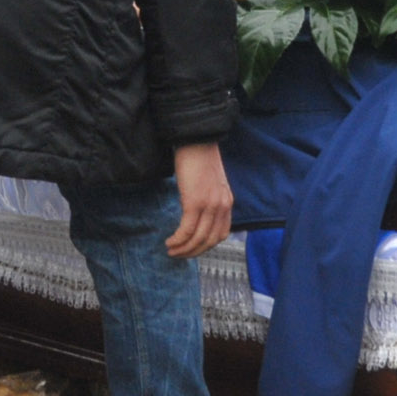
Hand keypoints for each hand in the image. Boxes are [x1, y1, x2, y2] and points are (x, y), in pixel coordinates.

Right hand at [166, 142, 233, 257]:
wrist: (196, 140)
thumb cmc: (200, 156)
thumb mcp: (211, 181)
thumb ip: (209, 197)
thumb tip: (196, 211)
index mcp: (226, 202)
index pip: (221, 234)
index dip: (206, 246)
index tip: (192, 248)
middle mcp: (221, 206)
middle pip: (210, 241)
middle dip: (193, 252)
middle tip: (179, 255)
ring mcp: (209, 206)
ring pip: (198, 238)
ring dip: (183, 249)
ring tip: (171, 251)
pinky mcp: (194, 202)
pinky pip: (186, 230)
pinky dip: (178, 240)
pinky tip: (170, 242)